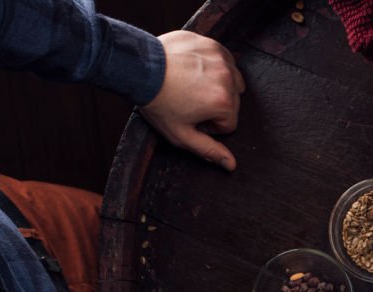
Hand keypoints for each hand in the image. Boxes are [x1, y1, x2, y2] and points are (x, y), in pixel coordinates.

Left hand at [140, 31, 245, 170]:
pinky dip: (214, 67)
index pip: (230, 124)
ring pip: (233, 80)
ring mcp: (221, 59)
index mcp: (224, 103)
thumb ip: (208, 151)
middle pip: (234, 102)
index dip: (209, 125)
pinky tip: (194, 71)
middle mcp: (228, 79)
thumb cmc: (158, 102)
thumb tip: (232, 165)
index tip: (191, 117)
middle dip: (215, 105)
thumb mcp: (181, 134)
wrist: (139, 68)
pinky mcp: (212, 44)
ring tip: (193, 86)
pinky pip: (225, 60)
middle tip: (189, 101)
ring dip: (218, 85)